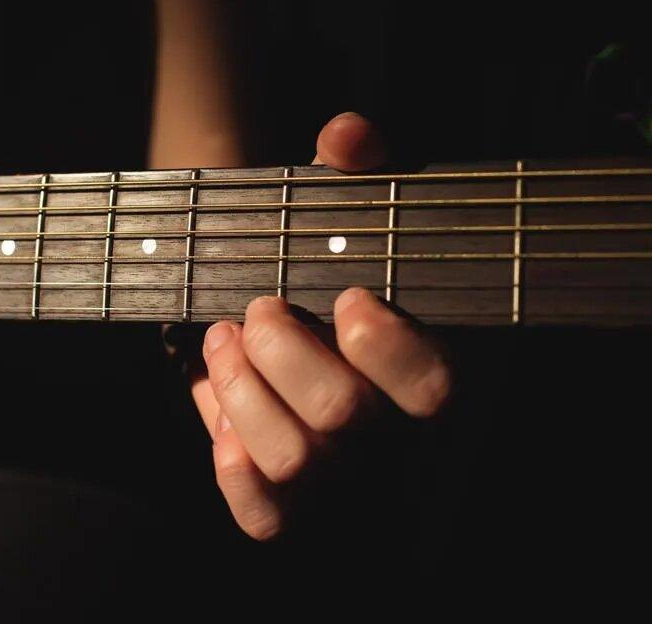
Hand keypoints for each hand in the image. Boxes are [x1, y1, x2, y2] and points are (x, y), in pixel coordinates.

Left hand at [187, 112, 451, 539]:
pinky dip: (230, 465)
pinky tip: (218, 408)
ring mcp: (343, 483)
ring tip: (223, 339)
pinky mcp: (293, 512)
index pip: (433, 389)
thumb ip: (357, 176)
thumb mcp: (349, 224)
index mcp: (430, 376)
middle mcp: (395, 442)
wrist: (296, 343)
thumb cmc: (330, 285)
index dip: (385, 345)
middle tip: (257, 307)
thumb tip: (346, 134)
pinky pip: (264, 517)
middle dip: (281, 348)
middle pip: (340, 415)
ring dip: (240, 388)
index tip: (345, 297)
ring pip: (292, 461)